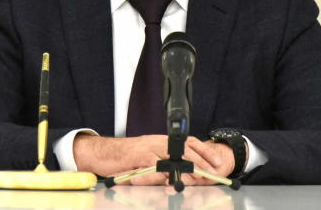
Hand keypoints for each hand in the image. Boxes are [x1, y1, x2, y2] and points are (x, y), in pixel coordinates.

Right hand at [72, 134, 235, 185]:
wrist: (104, 153)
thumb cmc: (126, 157)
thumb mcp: (148, 156)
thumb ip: (162, 162)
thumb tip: (179, 173)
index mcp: (162, 140)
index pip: (188, 141)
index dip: (204, 150)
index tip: (216, 161)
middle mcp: (158, 141)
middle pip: (186, 149)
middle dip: (202, 160)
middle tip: (213, 171)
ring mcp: (150, 148)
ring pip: (175, 156)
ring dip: (189, 167)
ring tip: (201, 177)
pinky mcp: (140, 158)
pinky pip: (157, 165)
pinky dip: (167, 172)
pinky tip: (175, 179)